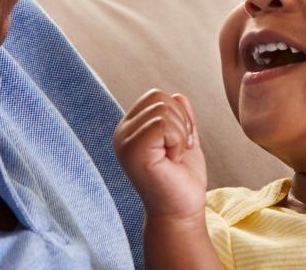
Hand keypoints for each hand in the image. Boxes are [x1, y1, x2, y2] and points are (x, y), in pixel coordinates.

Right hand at [113, 89, 208, 219]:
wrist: (180, 211)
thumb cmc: (182, 180)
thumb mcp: (183, 139)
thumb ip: (180, 117)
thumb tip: (178, 95)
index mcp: (130, 129)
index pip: (156, 96)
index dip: (178, 115)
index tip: (178, 143)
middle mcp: (121, 133)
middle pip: (159, 98)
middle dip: (181, 123)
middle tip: (177, 151)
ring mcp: (124, 142)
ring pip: (163, 110)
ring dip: (181, 134)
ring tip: (173, 157)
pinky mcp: (133, 152)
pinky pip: (163, 124)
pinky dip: (178, 141)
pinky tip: (172, 161)